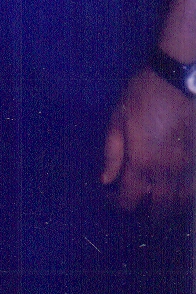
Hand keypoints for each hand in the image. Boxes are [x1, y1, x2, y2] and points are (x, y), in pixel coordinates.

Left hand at [102, 68, 194, 212]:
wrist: (178, 80)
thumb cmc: (143, 95)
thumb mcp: (119, 118)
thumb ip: (113, 152)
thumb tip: (106, 179)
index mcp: (142, 162)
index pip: (131, 198)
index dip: (119, 204)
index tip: (112, 199)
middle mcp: (166, 172)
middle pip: (159, 208)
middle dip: (145, 213)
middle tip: (136, 205)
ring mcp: (186, 168)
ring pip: (180, 203)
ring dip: (167, 209)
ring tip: (156, 204)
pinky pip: (193, 190)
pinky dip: (185, 198)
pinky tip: (178, 194)